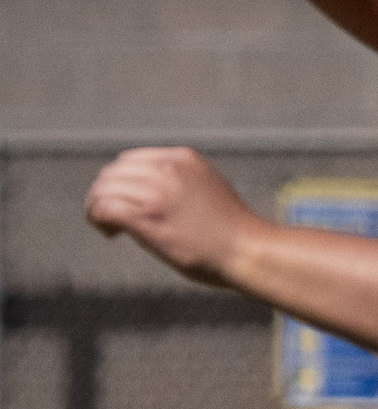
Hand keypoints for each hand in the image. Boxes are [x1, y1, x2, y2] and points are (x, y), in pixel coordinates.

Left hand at [86, 147, 262, 286]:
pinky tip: (110, 233)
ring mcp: (157, 191)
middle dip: (105, 194)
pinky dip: (97, 219)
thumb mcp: (207, 187)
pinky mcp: (147, 216)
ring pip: (103, 189)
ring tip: (109, 227)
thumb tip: (146, 191)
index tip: (126, 202)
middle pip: (112, 173)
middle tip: (111, 218)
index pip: (131, 160)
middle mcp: (168, 169)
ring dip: (97, 207)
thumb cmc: (231, 230)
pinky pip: (104, 208)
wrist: (248, 251)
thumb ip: (179, 181)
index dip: (120, 181)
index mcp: (183, 158)